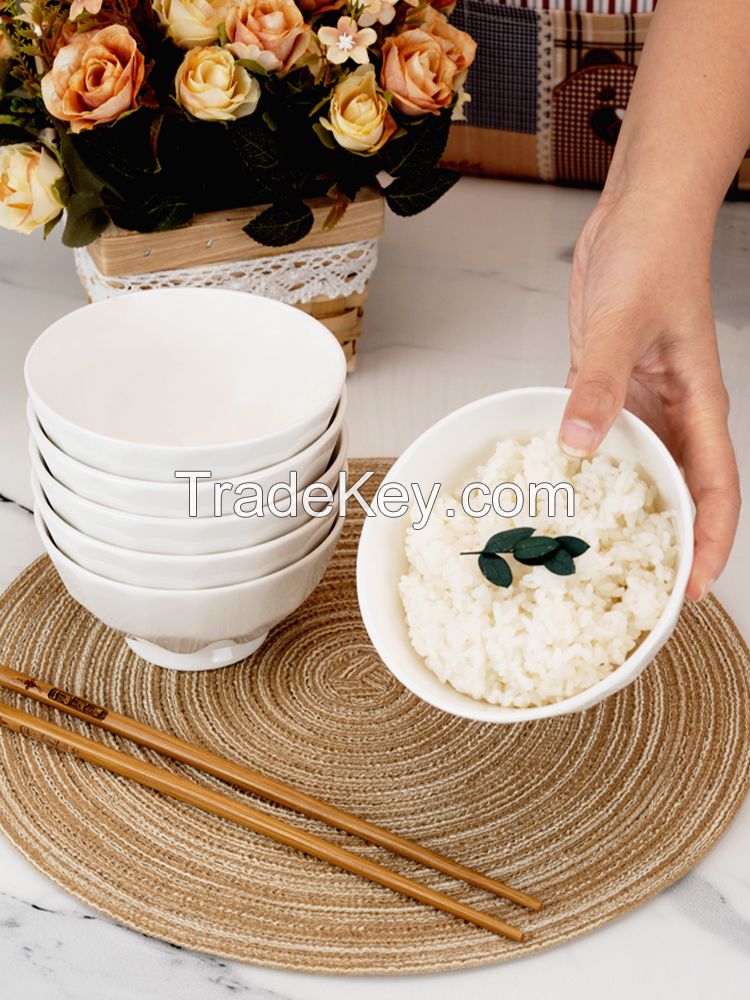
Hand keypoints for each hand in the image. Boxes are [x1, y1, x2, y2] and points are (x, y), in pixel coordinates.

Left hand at [559, 191, 739, 600]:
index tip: (691, 589)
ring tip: (589, 554)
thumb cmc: (655, 251)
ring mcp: (641, 400)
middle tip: (633, 590)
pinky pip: (600, 439)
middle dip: (665, 543)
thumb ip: (601, 384)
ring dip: (620, 510)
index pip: (716, 489)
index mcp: (699, 403)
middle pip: (679, 492)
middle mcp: (674, 411)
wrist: (639, 213)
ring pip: (638, 470)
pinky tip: (558, 490)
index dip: (709, 543)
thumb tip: (581, 444)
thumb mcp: (624, 323)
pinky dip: (584, 467)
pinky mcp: (609, 386)